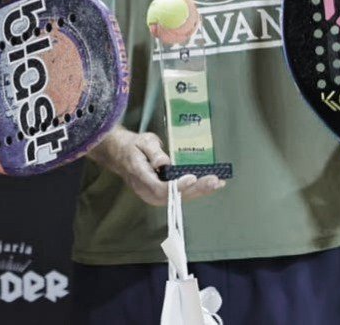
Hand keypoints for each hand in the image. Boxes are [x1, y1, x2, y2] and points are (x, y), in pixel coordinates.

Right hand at [89, 127, 224, 205]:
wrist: (121, 154)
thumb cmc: (133, 146)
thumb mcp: (141, 142)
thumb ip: (153, 152)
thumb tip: (164, 162)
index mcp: (140, 176)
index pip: (160, 188)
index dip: (177, 185)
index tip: (192, 176)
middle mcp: (148, 191)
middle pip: (174, 196)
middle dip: (196, 189)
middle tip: (214, 181)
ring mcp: (154, 195)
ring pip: (179, 198)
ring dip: (200, 191)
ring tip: (218, 183)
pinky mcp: (162, 194)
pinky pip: (179, 194)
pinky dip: (196, 190)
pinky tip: (211, 185)